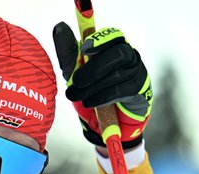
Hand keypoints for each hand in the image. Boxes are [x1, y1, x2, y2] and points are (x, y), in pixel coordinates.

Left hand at [52, 22, 151, 148]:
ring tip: (76, 96)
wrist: (106, 120)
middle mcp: (129, 56)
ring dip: (92, 86)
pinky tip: (90, 102)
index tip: (84, 49)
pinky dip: (101, 97)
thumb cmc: (91, 89)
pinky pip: (121, 91)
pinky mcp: (139, 90)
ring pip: (117, 74)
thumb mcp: (75, 71)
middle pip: (119, 53)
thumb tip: (59, 27)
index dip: (100, 40)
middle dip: (94, 68)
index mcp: (114, 47)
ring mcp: (137, 73)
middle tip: (75, 81)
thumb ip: (68, 51)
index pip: (114, 36)